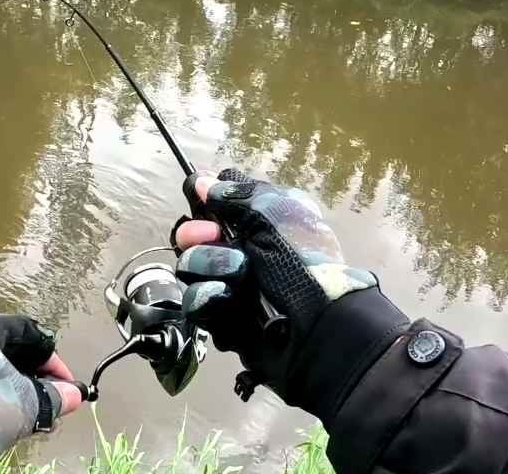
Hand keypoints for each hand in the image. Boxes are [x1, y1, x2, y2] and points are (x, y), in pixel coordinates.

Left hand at [0, 308, 84, 473]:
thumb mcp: (17, 409)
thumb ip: (50, 400)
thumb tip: (73, 395)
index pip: (34, 335)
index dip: (56, 366)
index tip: (68, 394)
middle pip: (8, 350)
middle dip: (31, 381)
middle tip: (43, 411)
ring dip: (7, 391)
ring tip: (15, 421)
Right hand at [171, 169, 405, 416]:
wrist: (315, 326)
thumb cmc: (300, 260)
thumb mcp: (274, 213)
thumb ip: (235, 194)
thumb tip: (202, 181)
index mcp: (263, 221)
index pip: (220, 202)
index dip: (205, 198)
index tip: (198, 194)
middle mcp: (245, 249)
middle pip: (195, 234)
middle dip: (197, 233)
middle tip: (205, 236)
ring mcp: (230, 284)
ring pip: (191, 265)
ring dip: (210, 264)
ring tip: (236, 273)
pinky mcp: (220, 315)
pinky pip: (195, 299)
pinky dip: (209, 295)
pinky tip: (225, 296)